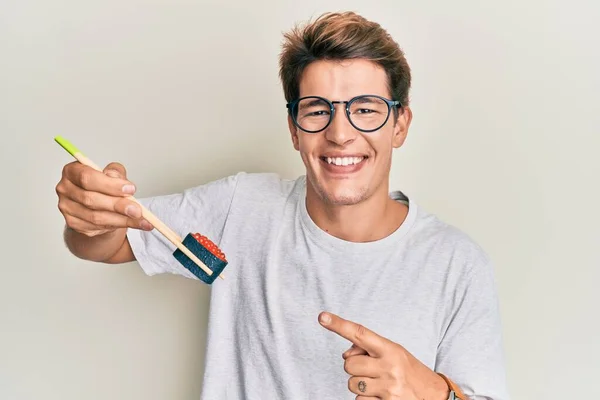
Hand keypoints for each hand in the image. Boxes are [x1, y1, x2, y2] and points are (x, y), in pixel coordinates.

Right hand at [55, 161, 152, 236]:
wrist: (98, 204)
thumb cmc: (104, 185)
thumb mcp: (113, 174)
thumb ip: (116, 173)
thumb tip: (120, 181)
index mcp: (72, 171)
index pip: (87, 178)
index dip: (110, 185)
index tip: (131, 189)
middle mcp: (65, 189)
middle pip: (91, 199)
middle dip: (118, 205)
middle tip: (138, 210)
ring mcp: (67, 208)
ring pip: (95, 217)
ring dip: (122, 220)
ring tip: (142, 220)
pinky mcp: (74, 224)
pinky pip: (97, 227)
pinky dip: (117, 226)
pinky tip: (132, 223)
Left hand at [318, 311, 449, 399]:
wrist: (434, 395)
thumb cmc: (408, 370)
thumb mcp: (393, 352)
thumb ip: (368, 349)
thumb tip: (345, 355)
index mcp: (390, 349)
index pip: (360, 333)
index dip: (339, 325)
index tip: (322, 317)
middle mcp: (389, 366)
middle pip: (348, 365)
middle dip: (354, 368)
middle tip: (371, 370)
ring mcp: (388, 387)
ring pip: (352, 384)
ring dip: (360, 385)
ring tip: (379, 384)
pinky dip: (366, 399)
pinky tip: (381, 396)